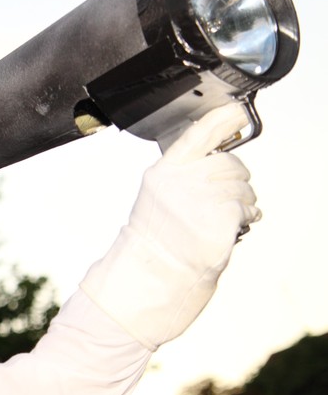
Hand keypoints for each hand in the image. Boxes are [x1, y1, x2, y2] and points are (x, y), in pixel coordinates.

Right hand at [80, 104, 260, 348]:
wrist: (147, 282)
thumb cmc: (151, 248)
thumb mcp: (159, 202)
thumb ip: (185, 179)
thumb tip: (224, 165)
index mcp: (162, 173)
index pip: (197, 134)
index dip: (221, 118)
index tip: (235, 112)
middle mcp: (181, 181)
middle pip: (229, 163)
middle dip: (235, 180)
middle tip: (224, 202)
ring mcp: (202, 200)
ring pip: (244, 186)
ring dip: (244, 202)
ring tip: (225, 220)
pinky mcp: (221, 220)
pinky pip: (248, 210)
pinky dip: (246, 220)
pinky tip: (233, 231)